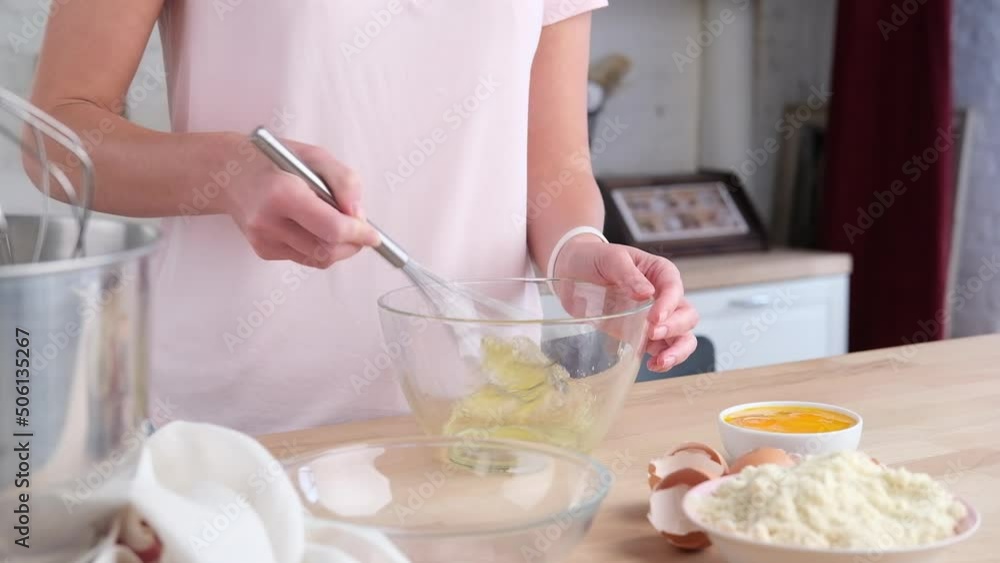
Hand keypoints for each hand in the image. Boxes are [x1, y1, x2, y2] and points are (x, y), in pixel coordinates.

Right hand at [219, 135, 379, 266]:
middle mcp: (269, 221)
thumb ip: (344, 182)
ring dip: (338, 246)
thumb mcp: (315, 156)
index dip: (359, 235)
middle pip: (327, 250)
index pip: (332, 228)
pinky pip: (305, 257)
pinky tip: (311, 225)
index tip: (373, 235)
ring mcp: (263, 240)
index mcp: (282, 193)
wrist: (227, 172)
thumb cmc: (273, 160)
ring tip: (336, 222)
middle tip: (361, 230)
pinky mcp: (263, 250)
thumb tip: (359, 215)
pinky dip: (319, 245)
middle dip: (352, 244)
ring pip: (318, 258)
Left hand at [553, 236, 698, 371]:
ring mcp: (655, 318)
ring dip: (677, 351)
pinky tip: (652, 365)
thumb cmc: (595, 259)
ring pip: (682, 336)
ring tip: (661, 361)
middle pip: (686, 315)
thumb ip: (628, 275)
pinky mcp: (642, 334)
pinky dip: (663, 360)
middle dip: (675, 328)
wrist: (572, 272)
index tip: (654, 318)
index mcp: (660, 273)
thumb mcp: (611, 258)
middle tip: (653, 333)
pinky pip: (662, 349)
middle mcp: (663, 296)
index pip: (674, 289)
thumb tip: (646, 293)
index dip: (669, 305)